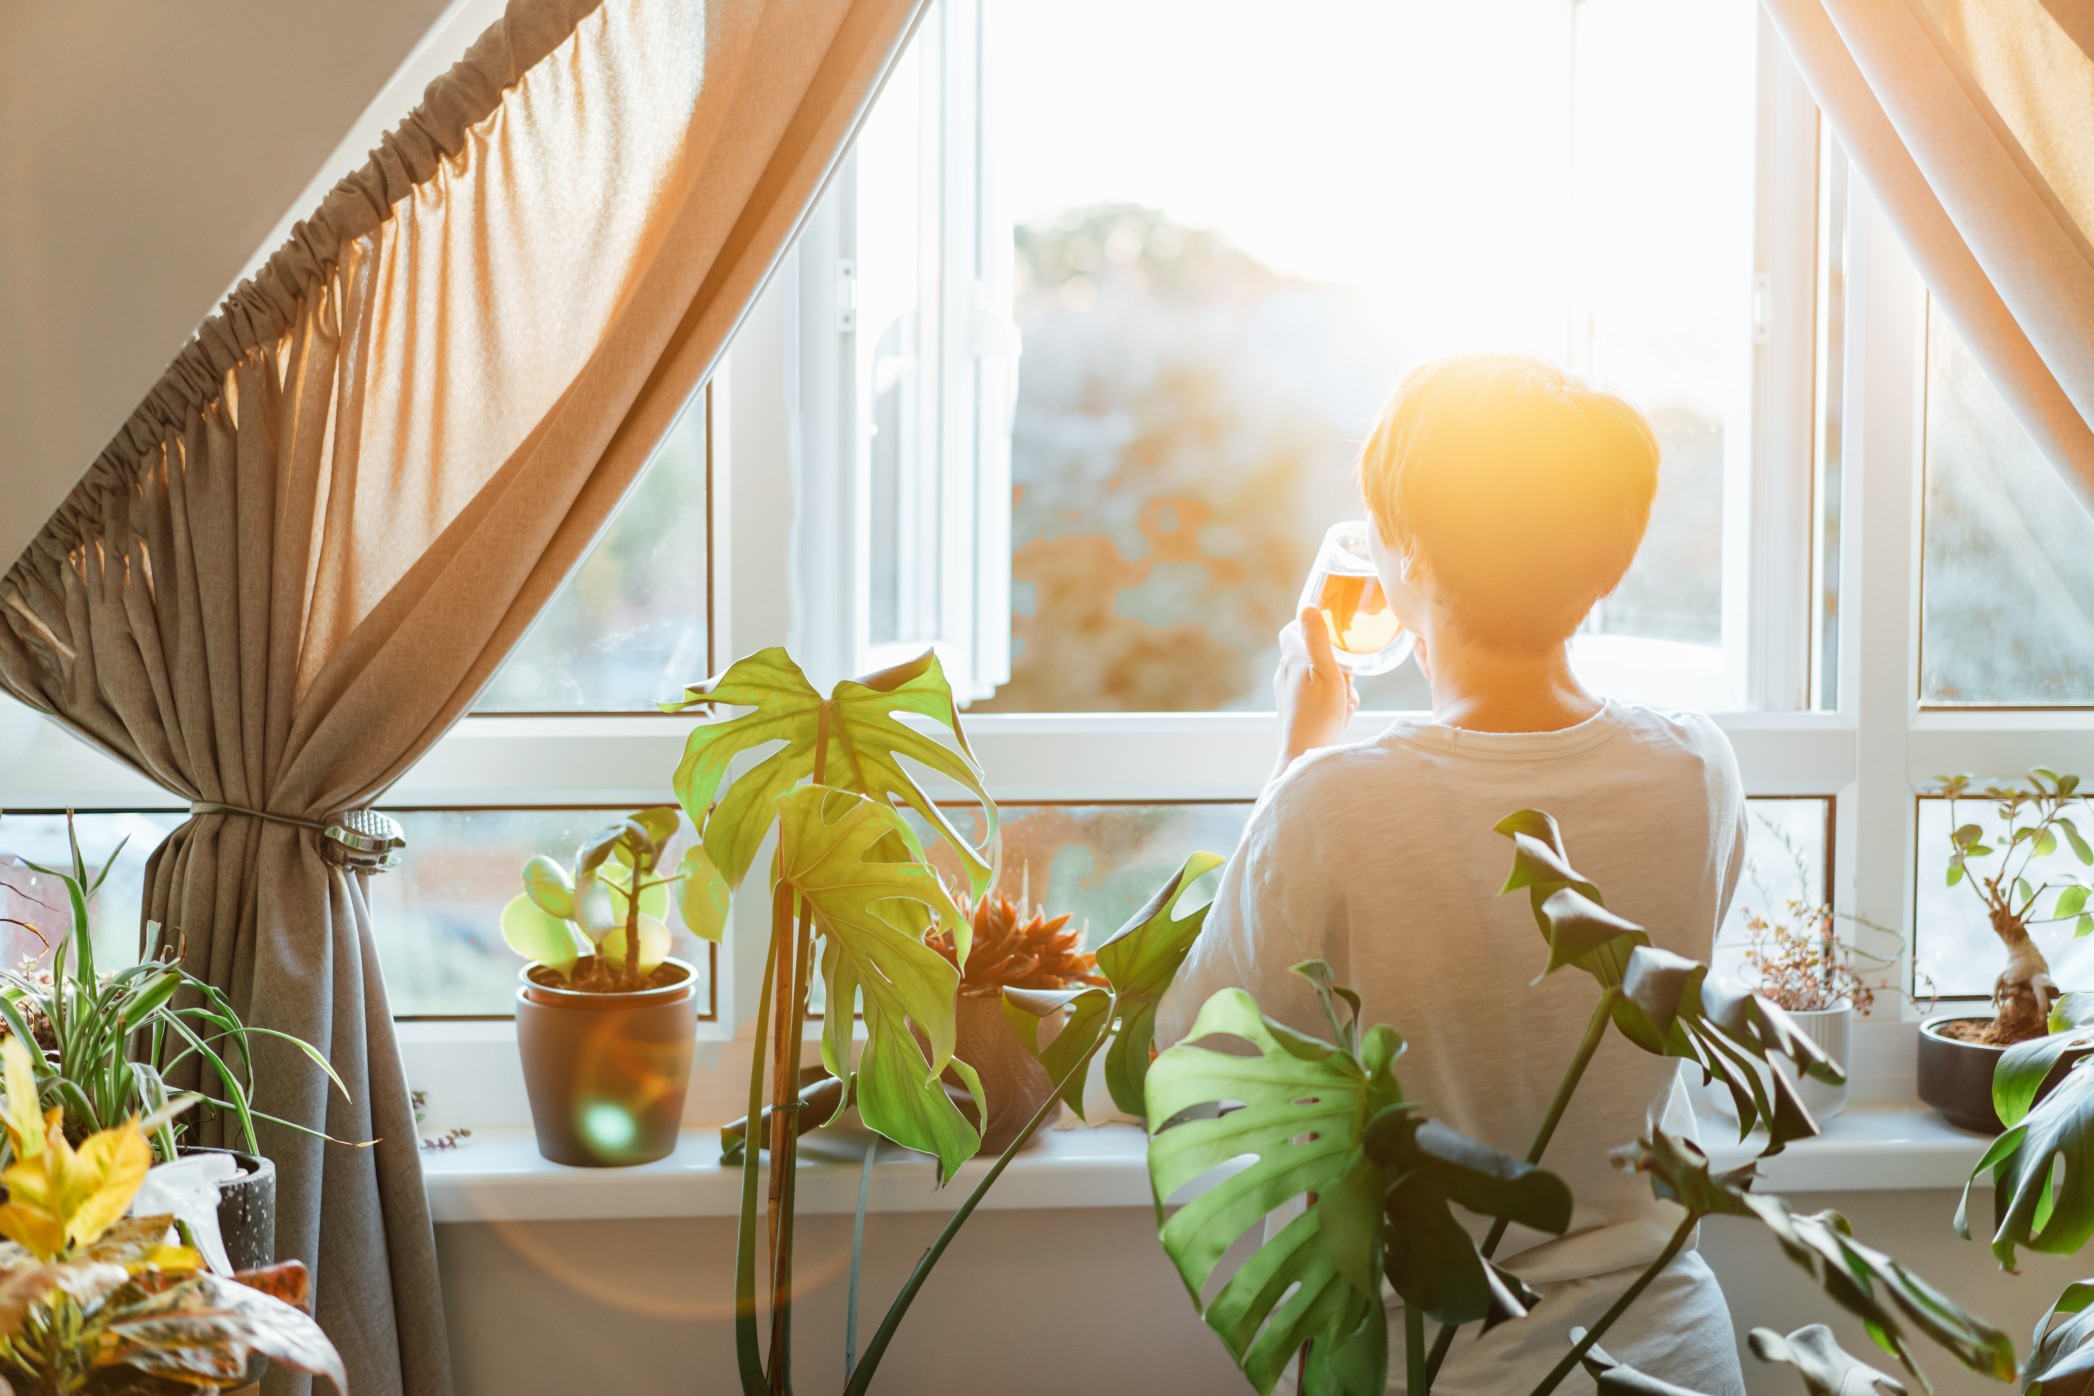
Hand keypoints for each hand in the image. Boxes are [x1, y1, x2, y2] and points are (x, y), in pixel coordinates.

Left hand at [1273, 605, 1357, 772]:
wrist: (1305, 755)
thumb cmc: (1318, 715)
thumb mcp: (1327, 672)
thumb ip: (1319, 640)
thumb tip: (1308, 606)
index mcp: (1292, 660)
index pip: (1291, 630)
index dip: (1308, 626)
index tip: (1330, 633)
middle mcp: (1284, 674)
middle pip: (1311, 655)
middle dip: (1334, 663)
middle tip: (1347, 678)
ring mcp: (1288, 694)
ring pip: (1318, 679)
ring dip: (1337, 687)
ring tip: (1344, 702)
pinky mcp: (1294, 711)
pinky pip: (1317, 698)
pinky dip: (1332, 704)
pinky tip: (1339, 716)